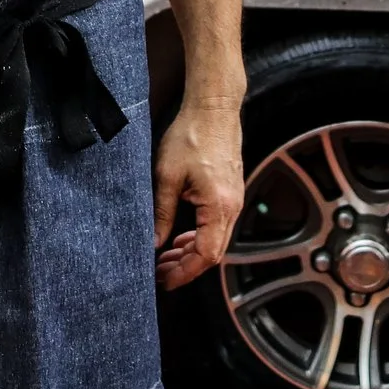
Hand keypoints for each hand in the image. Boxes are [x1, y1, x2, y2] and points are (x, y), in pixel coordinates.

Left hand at [153, 96, 244, 290]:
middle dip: (186, 267)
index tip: (164, 280)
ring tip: (166, 258)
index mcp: (218, 206)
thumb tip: (154, 243)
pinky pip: (217, 225)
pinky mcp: (230, 192)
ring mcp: (234, 200)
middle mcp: (232, 207)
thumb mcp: (167, 176)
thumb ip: (161, 213)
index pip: (205, 254)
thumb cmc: (191, 135)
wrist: (214, 108)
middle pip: (213, 253)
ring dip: (192, 253)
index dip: (185, 273)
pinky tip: (180, 237)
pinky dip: (199, 236)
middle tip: (160, 273)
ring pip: (216, 240)